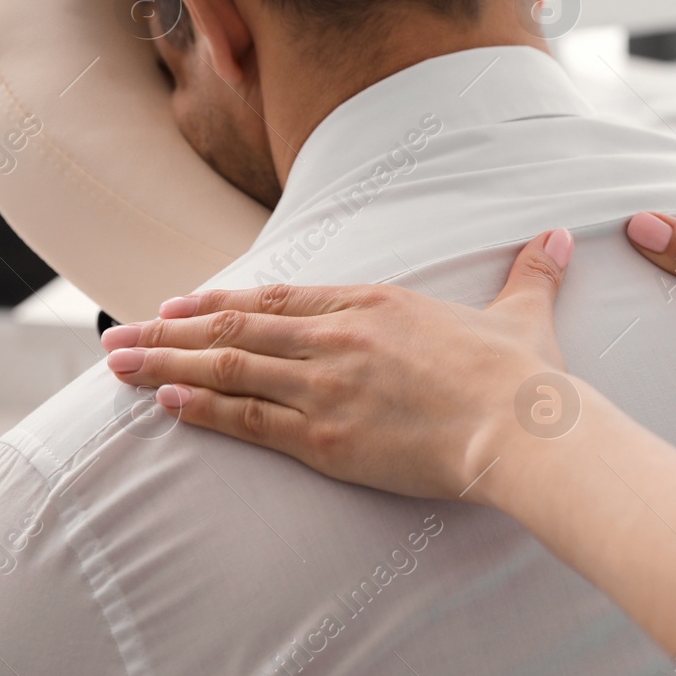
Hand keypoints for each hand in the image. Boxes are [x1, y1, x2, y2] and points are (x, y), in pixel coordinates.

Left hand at [101, 229, 579, 503]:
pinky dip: (202, 407)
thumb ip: (529, 274)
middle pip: (239, 327)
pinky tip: (166, 402)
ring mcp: (326, 386)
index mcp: (378, 304)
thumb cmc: (523, 374)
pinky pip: (247, 418)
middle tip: (125, 332)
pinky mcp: (324, 436)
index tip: (186, 303)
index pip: (283, 297)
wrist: (521, 427)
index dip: (227, 300)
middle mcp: (340, 338)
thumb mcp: (524, 312)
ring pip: (228, 368)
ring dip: (168, 363)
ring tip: (119, 364)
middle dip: (175, 329)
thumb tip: (556, 238)